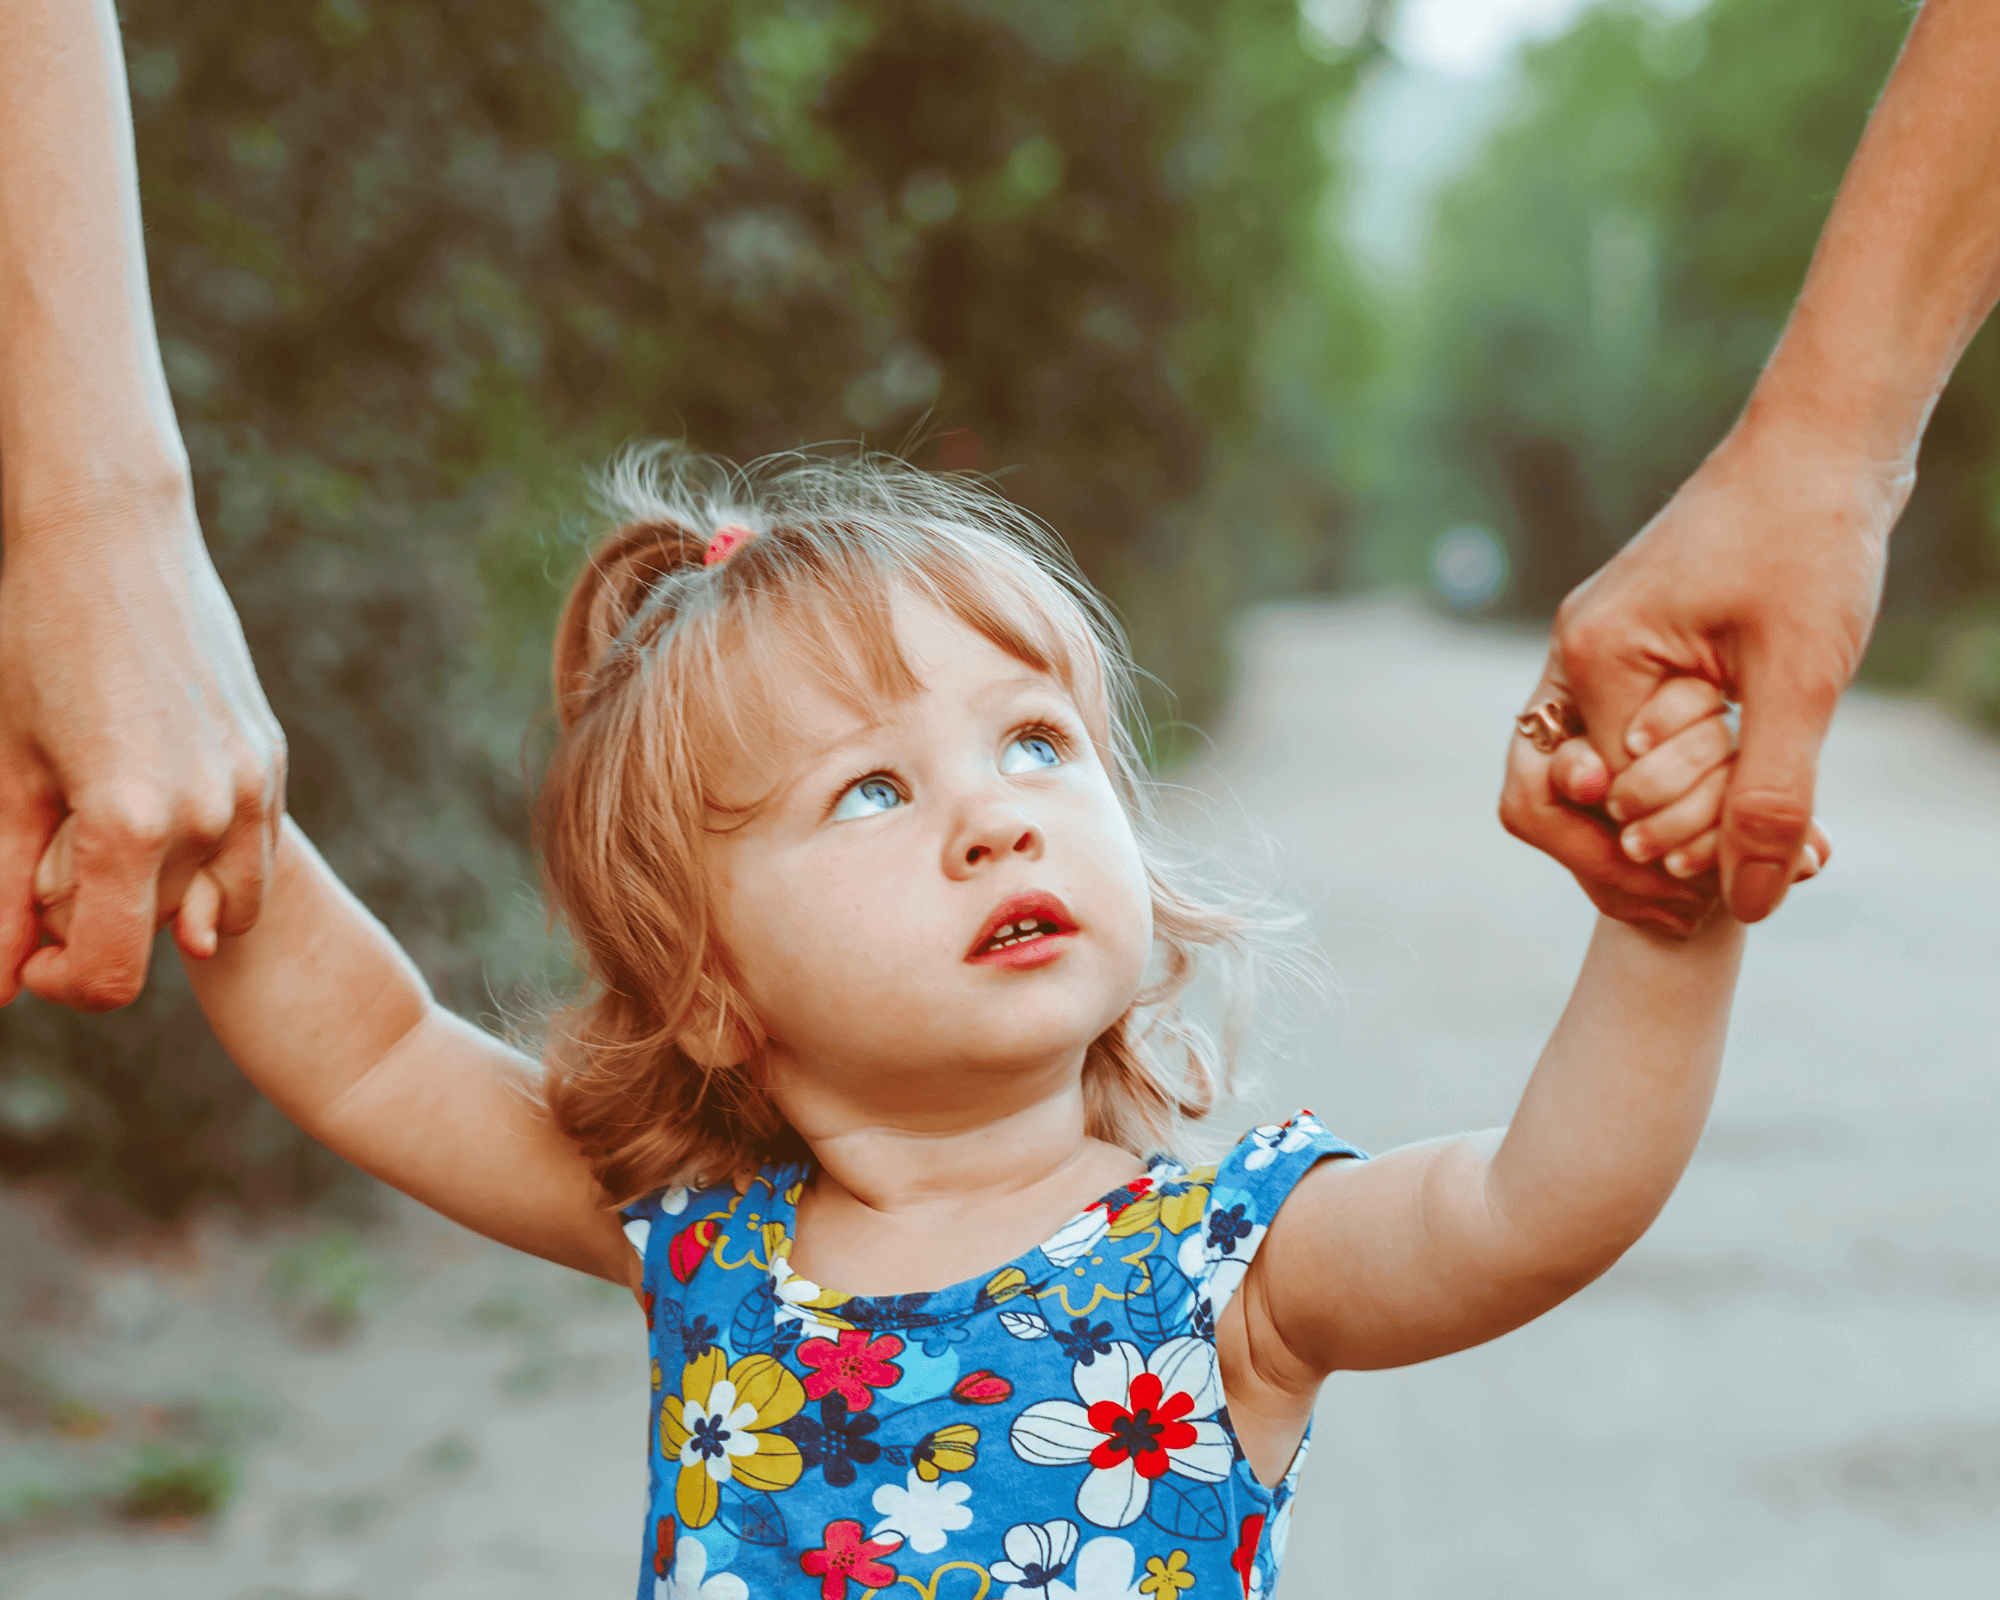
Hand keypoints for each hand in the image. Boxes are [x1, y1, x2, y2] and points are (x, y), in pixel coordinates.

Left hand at [0, 479, 284, 1008]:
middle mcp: (207, 814)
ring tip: (115, 844)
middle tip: (58, 862)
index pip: (110, 971)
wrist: (112, 543)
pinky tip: (156, 803)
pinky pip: (251, 854)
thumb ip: (4, 890)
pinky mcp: (270, 760)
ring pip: (222, 908)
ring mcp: (251, 787)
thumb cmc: (36, 646)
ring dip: (171, 903)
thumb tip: (3, 985)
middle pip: (161, 939)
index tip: (30, 958)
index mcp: (129, 823)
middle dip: (108, 926)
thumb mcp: (5, 775)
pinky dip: (207, 860)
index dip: (61, 984)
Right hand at [1536, 411, 1897, 922]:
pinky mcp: (1636, 653)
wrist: (1825, 440)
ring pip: (1591, 782)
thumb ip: (1767, 795)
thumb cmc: (1811, 539)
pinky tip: (1752, 813)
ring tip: (1748, 865)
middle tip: (1707, 905)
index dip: (1661, 854)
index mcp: (1595, 656)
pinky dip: (1683, 790)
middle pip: (1555, 802)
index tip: (1731, 885)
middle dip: (1628, 862)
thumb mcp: (1801, 678)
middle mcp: (1576, 655)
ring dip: (1662, 830)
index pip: (1598, 802)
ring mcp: (1599, 653)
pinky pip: (1629, 747)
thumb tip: (1745, 905)